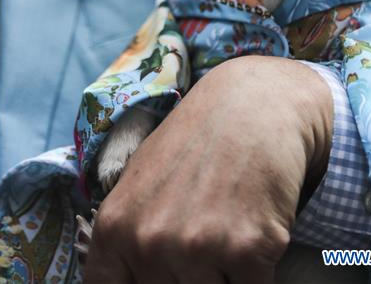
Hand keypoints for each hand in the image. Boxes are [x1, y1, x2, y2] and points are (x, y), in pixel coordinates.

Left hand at [83, 56, 332, 283]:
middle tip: (202, 233)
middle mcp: (149, 241)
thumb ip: (128, 238)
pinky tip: (253, 224)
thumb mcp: (140, 182)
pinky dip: (257, 270)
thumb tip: (129, 279)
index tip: (160, 273)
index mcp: (114, 227)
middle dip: (186, 275)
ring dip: (223, 273)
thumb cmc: (196, 141)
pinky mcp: (247, 250)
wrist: (255, 103)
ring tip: (227, 223)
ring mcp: (197, 247)